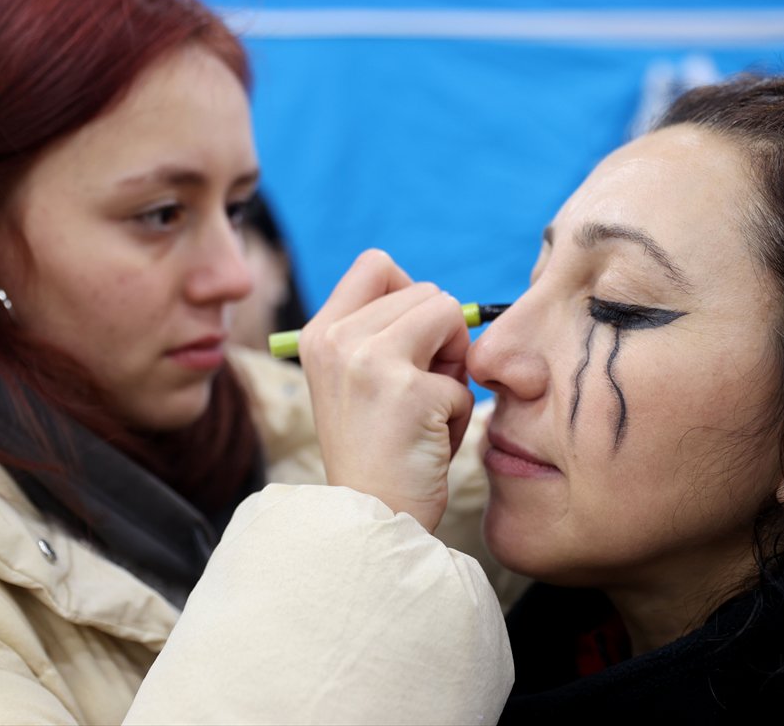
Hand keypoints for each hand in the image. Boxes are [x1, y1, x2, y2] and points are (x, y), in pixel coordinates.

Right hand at [298, 249, 473, 531]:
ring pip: (450, 315)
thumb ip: (387, 334)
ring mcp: (369, 360)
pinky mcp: (408, 389)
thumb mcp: (360, 379)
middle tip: (417, 392)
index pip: (377, 264)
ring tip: (423, 412)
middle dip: (439, 338)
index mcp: (319, 332)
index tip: (407, 345)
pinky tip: (427, 441)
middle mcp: (337, 338)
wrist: (368, 519)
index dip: (409, 297)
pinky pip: (464, 377)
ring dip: (452, 367)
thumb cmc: (377, 452)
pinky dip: (457, 412)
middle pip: (426, 291)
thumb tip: (451, 306)